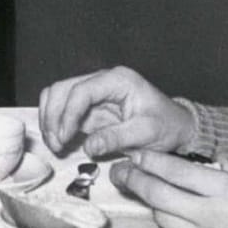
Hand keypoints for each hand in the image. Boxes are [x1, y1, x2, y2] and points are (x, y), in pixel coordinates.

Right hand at [38, 66, 196, 157]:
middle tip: (56, 144)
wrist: (176, 126)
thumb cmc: (167, 126)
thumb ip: (117, 138)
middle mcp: (102, 80)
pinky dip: (55, 123)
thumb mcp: (147, 133)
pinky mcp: (89, 106)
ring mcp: (93, 92)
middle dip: (54, 117)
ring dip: (50, 119)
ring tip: (55, 144)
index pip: (81, 91)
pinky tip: (59, 141)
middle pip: (63, 89)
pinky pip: (63, 109)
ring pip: (57, 96)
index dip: (68, 114)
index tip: (64, 137)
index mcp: (118, 80)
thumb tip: (88, 147)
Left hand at [112, 151, 227, 227]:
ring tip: (138, 185)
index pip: (178, 172)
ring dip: (148, 201)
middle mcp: (211, 215)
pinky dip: (163, 221)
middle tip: (121, 170)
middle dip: (136, 180)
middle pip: (160, 195)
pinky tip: (160, 211)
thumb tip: (189, 166)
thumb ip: (220, 175)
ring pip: (161, 216)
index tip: (137, 153)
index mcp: (227, 190)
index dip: (152, 160)